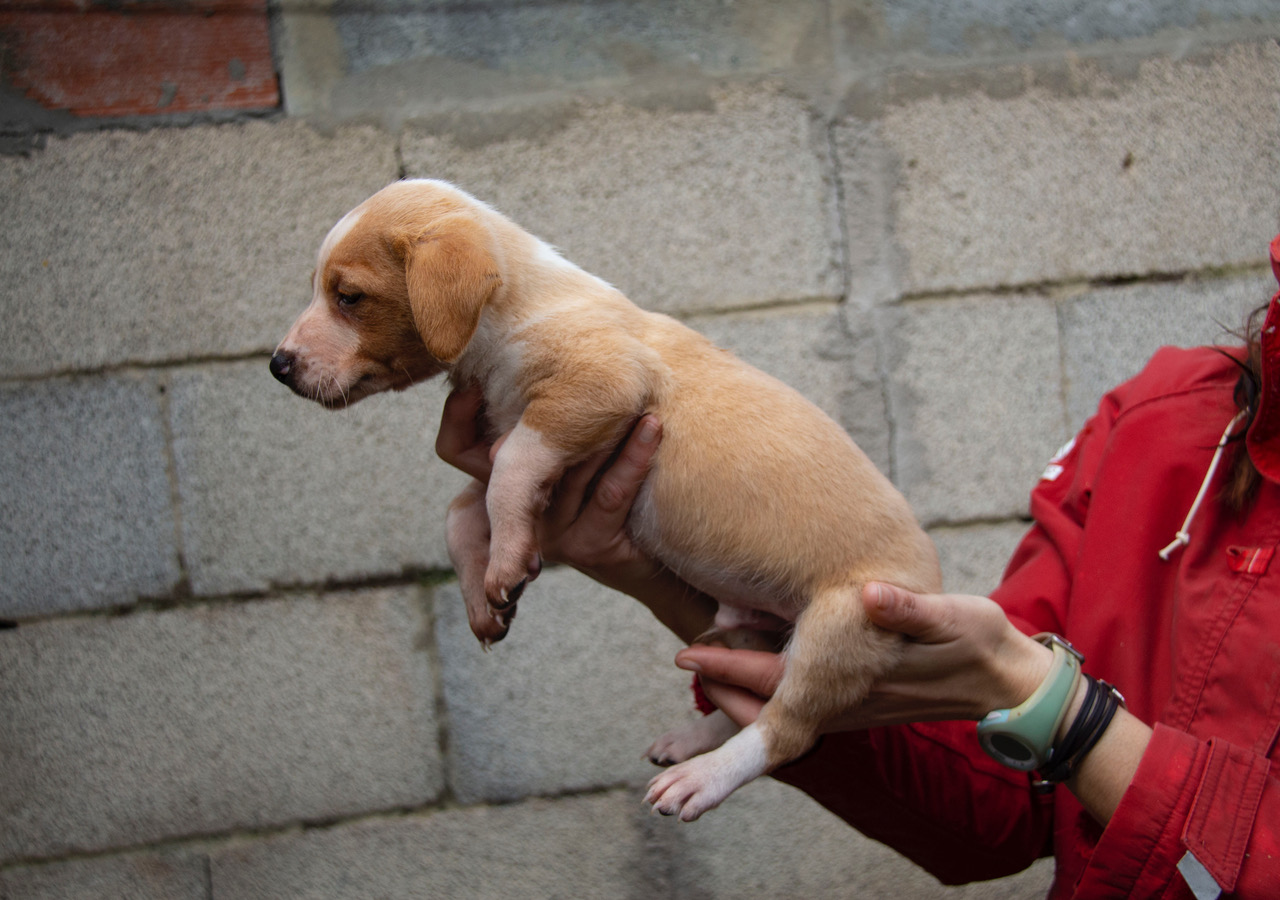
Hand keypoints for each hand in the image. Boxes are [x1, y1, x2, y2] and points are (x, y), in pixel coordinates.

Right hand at [435, 385, 663, 583]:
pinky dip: (634, 457)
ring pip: (573, 469)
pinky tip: (652, 428)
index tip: (478, 375)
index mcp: (498, 483)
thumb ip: (542, 410)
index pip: (454, 446)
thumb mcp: (571, 441)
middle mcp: (515, 514)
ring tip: (641, 399)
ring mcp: (549, 534)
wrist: (646, 550)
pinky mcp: (587, 547)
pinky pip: (611, 493)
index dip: (459, 412)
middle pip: (520, 457)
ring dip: (612, 433)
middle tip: (581, 370)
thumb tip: (514, 357)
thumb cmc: (605, 483)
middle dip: (555, 416)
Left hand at [675, 583, 1053, 731]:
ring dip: (735, 705)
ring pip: (774, 710)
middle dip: (717, 700)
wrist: (1006, 680)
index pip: (774, 681)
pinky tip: (749, 670)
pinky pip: (792, 707)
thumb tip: (873, 594)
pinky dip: (762, 696)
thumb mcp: (948, 615)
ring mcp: (845, 707)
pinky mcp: (851, 701)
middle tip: (678, 683)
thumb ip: (909, 607)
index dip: (726, 666)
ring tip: (697, 692)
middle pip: (762, 704)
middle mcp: (840, 703)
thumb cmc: (975, 641)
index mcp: (850, 683)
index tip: (687, 652)